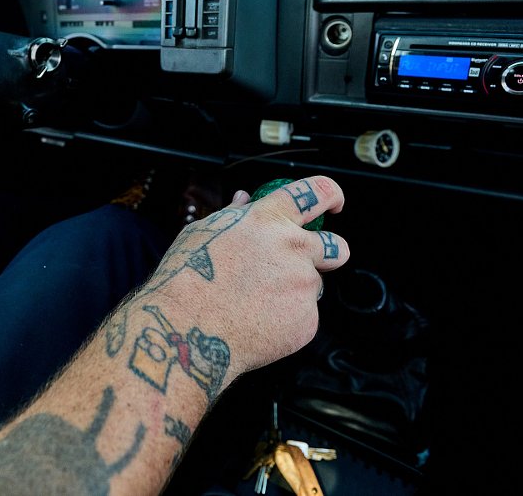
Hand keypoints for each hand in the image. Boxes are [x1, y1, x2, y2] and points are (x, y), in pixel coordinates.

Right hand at [140, 176, 348, 383]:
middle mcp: (294, 248)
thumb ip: (232, 214)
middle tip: (306, 264)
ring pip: (311, 286)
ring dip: (292, 291)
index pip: (317, 193)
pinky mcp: (306, 320)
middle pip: (336, 246)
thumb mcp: (202, 232)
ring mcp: (303, 285)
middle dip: (329, 253)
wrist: (188, 328)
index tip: (334, 203)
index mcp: (269, 219)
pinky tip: (256, 323)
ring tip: (256, 304)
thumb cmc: (187, 278)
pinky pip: (302, 317)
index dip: (331, 195)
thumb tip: (244, 200)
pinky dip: (284, 321)